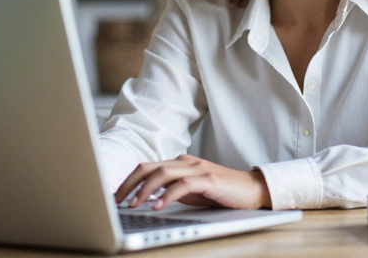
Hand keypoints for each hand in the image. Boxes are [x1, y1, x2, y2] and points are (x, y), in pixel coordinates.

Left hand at [114, 154, 271, 209]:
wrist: (252, 190)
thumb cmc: (220, 192)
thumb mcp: (190, 191)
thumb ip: (171, 190)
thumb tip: (147, 198)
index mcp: (179, 163)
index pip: (147, 167)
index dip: (129, 180)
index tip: (116, 195)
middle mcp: (186, 162)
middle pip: (150, 167)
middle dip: (130, 184)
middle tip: (117, 200)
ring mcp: (198, 169)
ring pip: (163, 173)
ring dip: (145, 190)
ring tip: (133, 204)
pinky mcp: (210, 180)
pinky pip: (184, 185)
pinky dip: (168, 195)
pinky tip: (158, 206)